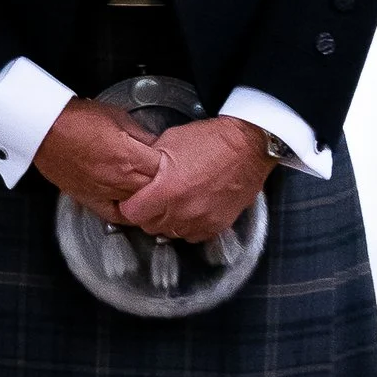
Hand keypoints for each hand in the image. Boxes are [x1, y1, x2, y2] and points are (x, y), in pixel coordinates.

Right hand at [32, 99, 164, 220]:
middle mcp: (119, 179)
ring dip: (148, 199)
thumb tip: (156, 144)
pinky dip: (127, 213)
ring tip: (154, 193)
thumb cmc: (76, 119)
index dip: (172, 166)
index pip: (164, 170)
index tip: (174, 162)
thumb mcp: (119, 117)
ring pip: (138, 205)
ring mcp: (104, 192)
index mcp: (129, 156)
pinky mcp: (90, 199)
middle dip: (163, 184)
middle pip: (155, 191)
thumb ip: (141, 134)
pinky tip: (134, 208)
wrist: (45, 128)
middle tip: (167, 178)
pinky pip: (115, 214)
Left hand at [117, 116, 274, 244]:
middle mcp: (183, 210)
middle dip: (147, 213)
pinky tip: (191, 209)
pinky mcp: (217, 226)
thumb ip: (149, 165)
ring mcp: (201, 221)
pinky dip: (188, 225)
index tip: (132, 199)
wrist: (247, 146)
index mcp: (167, 189)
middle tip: (154, 198)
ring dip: (168, 221)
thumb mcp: (169, 142)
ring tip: (174, 202)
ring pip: (170, 233)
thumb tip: (136, 176)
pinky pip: (192, 235)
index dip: (129, 205)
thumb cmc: (210, 140)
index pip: (131, 214)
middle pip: (149, 226)